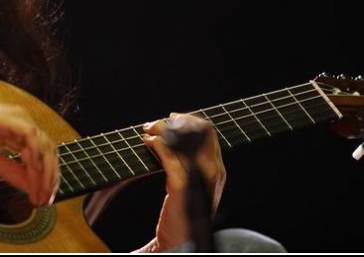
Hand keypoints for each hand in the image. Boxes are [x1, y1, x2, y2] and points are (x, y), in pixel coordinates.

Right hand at [0, 84, 59, 206]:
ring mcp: (18, 119)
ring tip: (40, 191)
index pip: (41, 157)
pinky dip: (35, 155)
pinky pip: (31, 137)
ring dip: (45, 172)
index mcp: (18, 133)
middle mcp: (23, 125)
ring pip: (44, 146)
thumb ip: (8, 170)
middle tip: (45, 199)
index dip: (44, 180)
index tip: (39, 199)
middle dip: (50, 178)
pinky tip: (33, 171)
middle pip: (49, 152)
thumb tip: (27, 187)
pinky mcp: (10, 118)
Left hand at [141, 113, 225, 251]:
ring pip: (185, 138)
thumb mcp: (188, 185)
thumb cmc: (182, 218)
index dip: (188, 120)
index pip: (208, 132)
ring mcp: (200, 178)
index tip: (170, 118)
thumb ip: (185, 163)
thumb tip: (169, 140)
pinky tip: (148, 142)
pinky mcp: (183, 185)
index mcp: (216, 171)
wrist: (181, 245)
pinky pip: (170, 154)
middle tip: (153, 124)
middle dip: (174, 121)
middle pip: (200, 129)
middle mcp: (214, 172)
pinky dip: (157, 143)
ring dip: (162, 129)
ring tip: (148, 130)